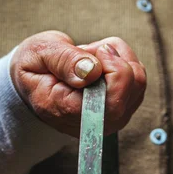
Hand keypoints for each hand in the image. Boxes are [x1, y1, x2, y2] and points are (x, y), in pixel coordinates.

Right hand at [10, 31, 145, 136]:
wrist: (34, 86)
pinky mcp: (121, 110)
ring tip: (90, 58)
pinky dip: (122, 63)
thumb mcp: (38, 54)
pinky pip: (138, 80)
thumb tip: (93, 70)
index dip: (112, 67)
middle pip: (133, 85)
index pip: (113, 98)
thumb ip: (64, 60)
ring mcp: (111, 118)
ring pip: (138, 79)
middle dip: (115, 56)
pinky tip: (99, 65)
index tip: (91, 51)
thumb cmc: (35, 68)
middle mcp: (95, 122)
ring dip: (118, 57)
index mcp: (69, 111)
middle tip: (86, 52)